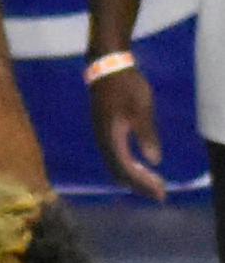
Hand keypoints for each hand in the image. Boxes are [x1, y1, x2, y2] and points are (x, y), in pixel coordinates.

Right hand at [91, 64, 165, 201]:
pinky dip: (128, 167)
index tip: (160, 191)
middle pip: (119, 172)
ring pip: (116, 166)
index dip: (143, 183)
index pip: (127, 169)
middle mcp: (104, 143)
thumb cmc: (126, 88)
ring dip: (134, 177)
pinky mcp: (105, 133)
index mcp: (112, 139)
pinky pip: (115, 158)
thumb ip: (147, 136)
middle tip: (160, 193)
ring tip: (152, 183)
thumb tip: (155, 161)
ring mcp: (102, 138)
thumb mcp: (141, 110)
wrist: (107, 70)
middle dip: (140, 185)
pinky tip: (139, 166)